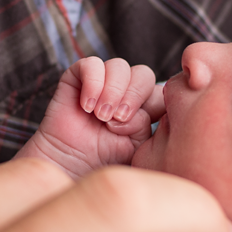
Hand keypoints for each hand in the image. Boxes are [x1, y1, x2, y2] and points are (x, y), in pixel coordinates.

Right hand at [16, 57, 165, 177]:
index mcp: (145, 106)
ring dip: (112, 91)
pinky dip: (93, 83)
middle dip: (133, 96)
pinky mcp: (77, 77)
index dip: (152, 105)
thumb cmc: (104, 161)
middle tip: (117, 120)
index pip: (161, 90)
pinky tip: (86, 106)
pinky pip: (91, 64)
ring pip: (119, 66)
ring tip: (101, 116)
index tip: (136, 129)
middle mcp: (125, 91)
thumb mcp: (137, 147)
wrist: (70, 166)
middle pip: (143, 74)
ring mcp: (102, 82)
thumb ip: (150, 125)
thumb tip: (158, 106)